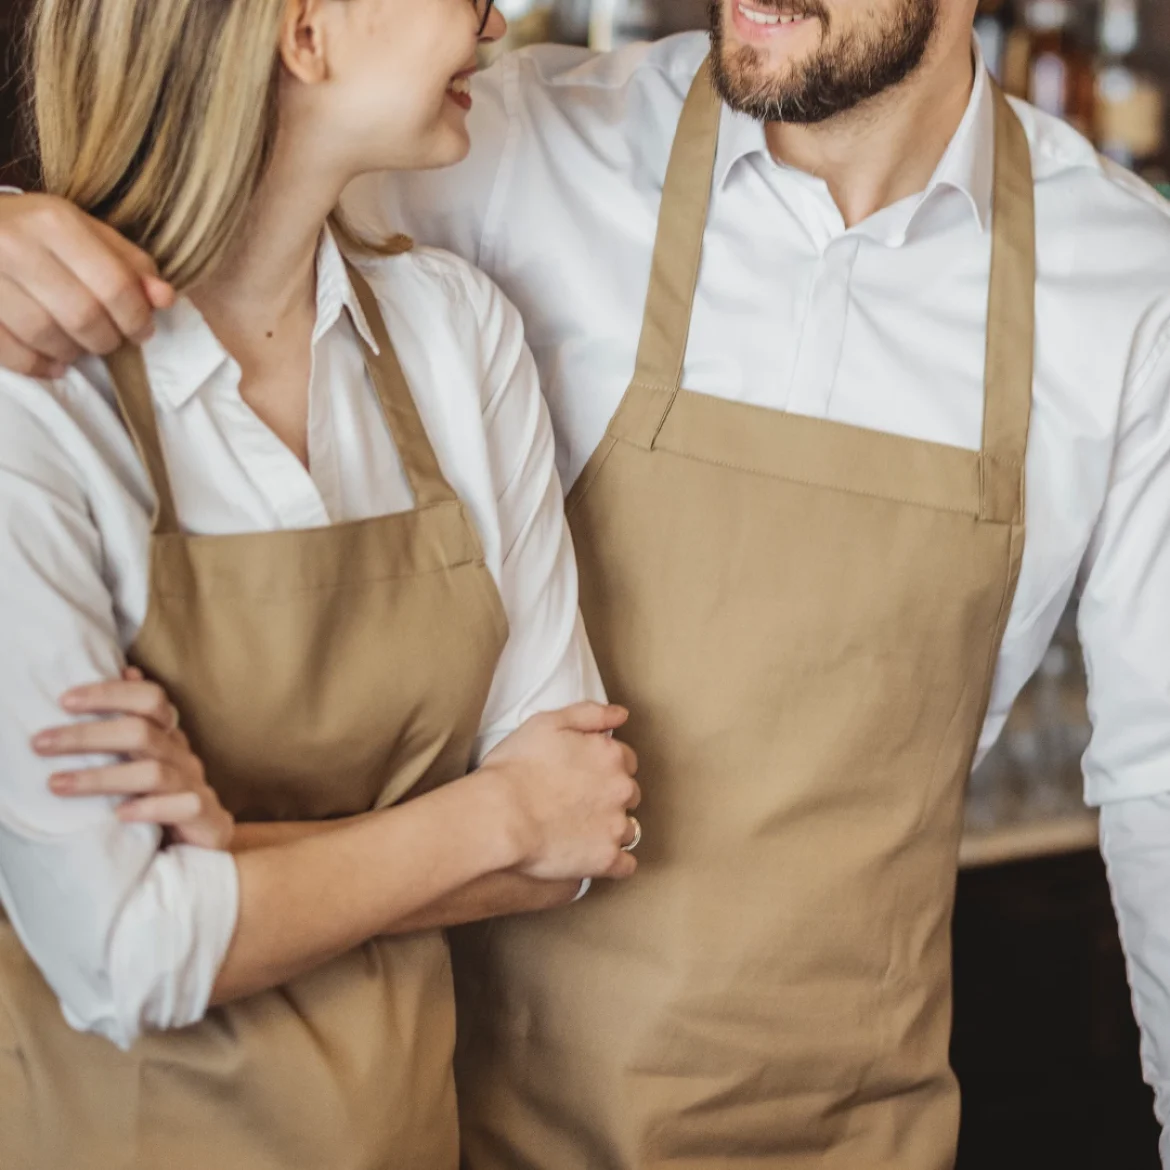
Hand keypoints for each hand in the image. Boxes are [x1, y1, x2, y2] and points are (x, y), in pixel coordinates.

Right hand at [0, 193, 174, 377]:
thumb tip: (165, 298)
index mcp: (54, 221)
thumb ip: (128, 263)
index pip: (114, 286)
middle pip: (82, 316)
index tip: (141, 331)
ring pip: (45, 336)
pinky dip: (38, 365)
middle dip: (106, 339)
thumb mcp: (84, 231)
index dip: (136, 318)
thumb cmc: (34, 231)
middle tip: (108, 340)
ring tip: (78, 346)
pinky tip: (52, 362)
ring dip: (72, 352)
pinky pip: (10, 352)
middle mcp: (16, 245)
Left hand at [31, 667, 233, 850]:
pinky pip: (183, 806)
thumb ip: (138, 720)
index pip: (150, 699)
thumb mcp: (148, 757)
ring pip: (153, 772)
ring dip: (101, 777)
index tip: (64, 700)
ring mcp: (196, 786)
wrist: (208, 843)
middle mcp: (183, 756)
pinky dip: (149, 808)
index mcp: (170, 737)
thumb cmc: (167, 797)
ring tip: (57, 784)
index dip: (110, 694)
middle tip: (41, 742)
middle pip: (142, 732)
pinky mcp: (206, 818)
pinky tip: (119, 814)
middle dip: (87, 735)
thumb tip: (126, 671)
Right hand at [479, 702, 641, 883]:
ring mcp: (615, 826)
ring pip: (627, 829)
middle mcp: (621, 789)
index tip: (585, 776)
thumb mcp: (547, 722)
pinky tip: (592, 858)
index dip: (604, 767)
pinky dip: (613, 862)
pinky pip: (625, 866)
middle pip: (629, 794)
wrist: (500, 815)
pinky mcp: (606, 859)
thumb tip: (621, 714)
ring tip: (578, 833)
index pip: (625, 760)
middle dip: (609, 798)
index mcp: (609, 755)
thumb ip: (588, 713)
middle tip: (577, 804)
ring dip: (610, 830)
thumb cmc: (515, 768)